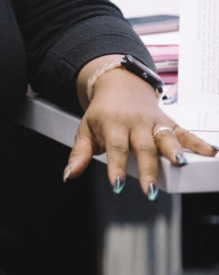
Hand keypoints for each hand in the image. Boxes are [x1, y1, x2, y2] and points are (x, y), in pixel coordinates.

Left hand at [63, 64, 216, 197]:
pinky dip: (198, 142)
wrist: (119, 83)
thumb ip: (78, 154)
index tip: (116, 185)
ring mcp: (154, 122)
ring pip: (166, 137)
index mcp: (113, 124)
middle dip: (148, 169)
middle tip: (150, 191)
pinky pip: (185, 132)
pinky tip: (211, 151)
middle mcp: (136, 123)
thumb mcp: (85, 129)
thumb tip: (69, 174)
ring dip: (175, 151)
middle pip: (143, 147)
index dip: (116, 167)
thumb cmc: (102, 112)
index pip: (115, 148)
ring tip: (181, 165)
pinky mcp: (168, 122)